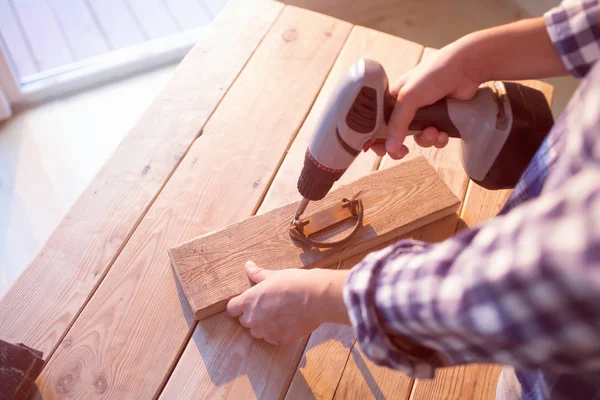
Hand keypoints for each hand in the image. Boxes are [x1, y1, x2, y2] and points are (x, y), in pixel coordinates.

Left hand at [226, 261, 349, 344]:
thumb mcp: (273, 275)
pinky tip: (288, 322)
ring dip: (264, 325)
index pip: (231, 309)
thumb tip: (248, 266)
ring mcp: (266, 332)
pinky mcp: (280, 340)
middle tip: (268, 305)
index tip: (246, 303)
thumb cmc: (294, 283)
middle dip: (253, 315)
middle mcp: (254, 319)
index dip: (238, 306)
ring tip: (280, 314)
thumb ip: (257, 274)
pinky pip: (272, 339)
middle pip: (245, 321)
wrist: (316, 298)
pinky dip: (277, 333)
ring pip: (258, 332)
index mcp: (249, 301)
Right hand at [372, 44, 481, 158]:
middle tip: (403, 152)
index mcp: (394, 98)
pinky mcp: (441, 119)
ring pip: (418, 138)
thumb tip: (389, 147)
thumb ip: (397, 123)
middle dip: (401, 144)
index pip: (379, 122)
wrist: (466, 68)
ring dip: (425, 140)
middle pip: (397, 134)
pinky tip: (443, 133)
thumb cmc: (434, 74)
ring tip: (433, 132)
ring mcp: (425, 114)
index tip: (381, 149)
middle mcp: (407, 107)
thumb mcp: (409, 97)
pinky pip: (435, 138)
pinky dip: (439, 139)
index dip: (378, 137)